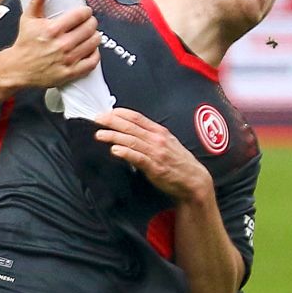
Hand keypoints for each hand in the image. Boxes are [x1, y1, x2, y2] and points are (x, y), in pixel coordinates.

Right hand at [5, 0, 98, 89]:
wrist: (17, 69)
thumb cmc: (24, 44)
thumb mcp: (28, 19)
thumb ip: (37, 1)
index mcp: (52, 29)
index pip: (81, 15)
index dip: (86, 11)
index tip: (85, 12)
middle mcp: (61, 44)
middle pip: (90, 28)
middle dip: (91, 23)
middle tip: (88, 23)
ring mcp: (67, 59)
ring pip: (94, 42)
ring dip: (94, 37)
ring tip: (89, 35)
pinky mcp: (70, 72)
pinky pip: (93, 61)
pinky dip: (95, 54)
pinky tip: (89, 50)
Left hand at [95, 108, 213, 203]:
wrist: (194, 180)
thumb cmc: (179, 162)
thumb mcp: (167, 143)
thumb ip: (150, 136)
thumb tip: (131, 130)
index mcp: (159, 132)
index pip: (137, 117)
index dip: (120, 113)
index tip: (106, 112)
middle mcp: (157, 140)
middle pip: (131, 127)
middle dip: (112, 121)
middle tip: (97, 119)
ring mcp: (156, 153)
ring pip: (132, 140)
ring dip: (114, 136)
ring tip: (100, 135)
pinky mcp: (155, 167)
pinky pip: (138, 158)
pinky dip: (126, 153)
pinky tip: (115, 150)